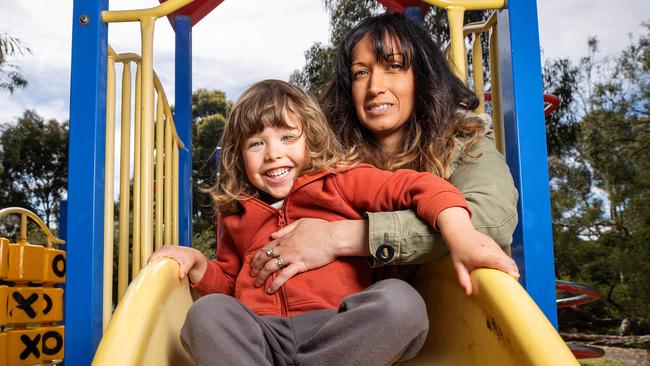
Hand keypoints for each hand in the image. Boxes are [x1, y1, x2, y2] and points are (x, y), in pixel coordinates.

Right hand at [149, 245, 207, 283]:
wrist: (193, 255)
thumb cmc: (190, 259)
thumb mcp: (189, 264)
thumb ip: (185, 269)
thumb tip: (181, 276)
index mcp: (169, 250)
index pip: (155, 256)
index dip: (150, 263)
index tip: (148, 272)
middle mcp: (165, 248)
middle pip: (153, 256)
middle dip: (150, 265)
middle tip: (149, 275)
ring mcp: (164, 249)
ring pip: (154, 257)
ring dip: (152, 264)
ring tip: (151, 273)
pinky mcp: (164, 251)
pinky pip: (156, 257)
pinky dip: (155, 262)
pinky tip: (155, 269)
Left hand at [250, 218, 367, 292]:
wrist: (333, 237)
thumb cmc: (320, 228)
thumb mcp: (301, 223)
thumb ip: (285, 229)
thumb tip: (272, 235)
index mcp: (285, 238)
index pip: (266, 247)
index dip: (257, 256)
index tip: (253, 262)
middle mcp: (284, 248)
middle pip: (264, 258)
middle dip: (255, 267)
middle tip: (251, 275)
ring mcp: (291, 257)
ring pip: (270, 267)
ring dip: (261, 276)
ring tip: (257, 284)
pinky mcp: (299, 265)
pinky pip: (283, 276)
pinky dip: (275, 284)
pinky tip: (270, 290)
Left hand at [437, 208, 518, 294]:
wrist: (458, 232)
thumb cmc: (458, 249)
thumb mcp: (458, 266)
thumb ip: (464, 280)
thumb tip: (468, 292)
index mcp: (483, 256)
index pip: (502, 264)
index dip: (511, 271)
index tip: (514, 280)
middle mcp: (491, 250)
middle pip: (508, 261)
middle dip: (513, 271)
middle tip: (512, 281)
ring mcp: (493, 245)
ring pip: (507, 257)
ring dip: (510, 266)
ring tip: (509, 276)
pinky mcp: (494, 243)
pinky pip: (503, 253)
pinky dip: (506, 261)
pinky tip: (503, 268)